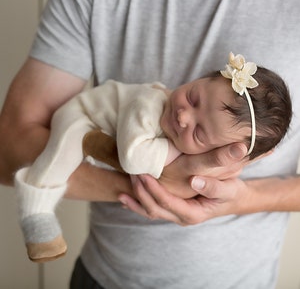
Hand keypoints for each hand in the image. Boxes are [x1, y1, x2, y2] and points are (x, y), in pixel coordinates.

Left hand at [118, 143, 249, 224]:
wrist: (233, 199)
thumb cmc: (231, 192)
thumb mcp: (228, 189)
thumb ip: (213, 187)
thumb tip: (194, 181)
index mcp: (192, 214)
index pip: (167, 202)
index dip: (153, 190)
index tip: (143, 175)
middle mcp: (182, 217)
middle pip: (154, 208)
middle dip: (141, 193)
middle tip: (132, 174)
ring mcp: (176, 215)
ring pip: (150, 211)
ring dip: (137, 200)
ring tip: (123, 189)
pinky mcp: (174, 209)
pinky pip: (153, 209)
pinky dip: (139, 205)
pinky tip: (126, 199)